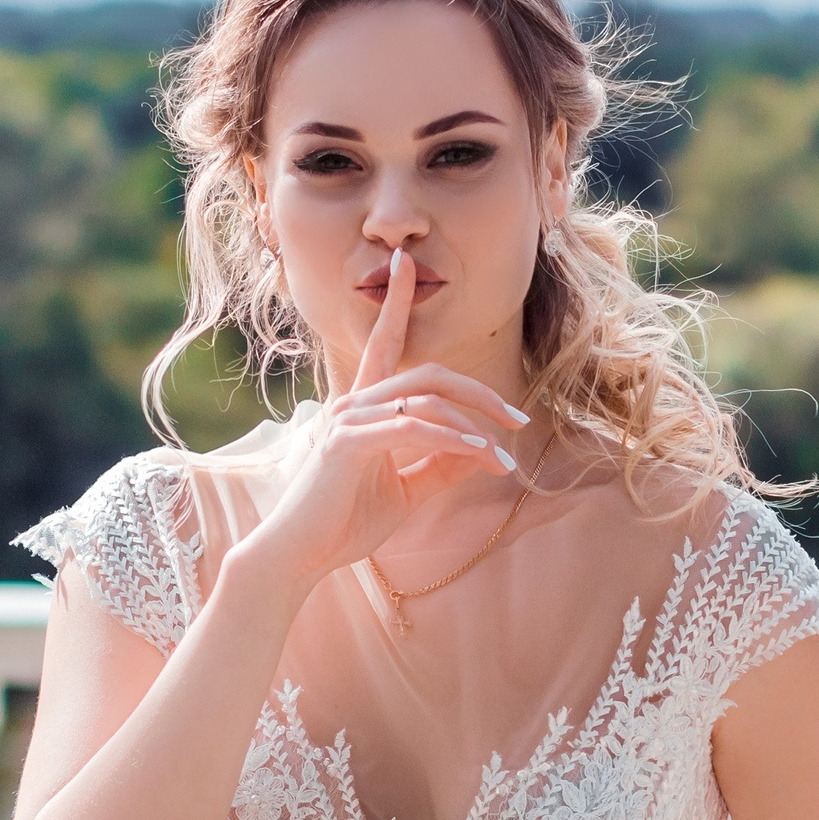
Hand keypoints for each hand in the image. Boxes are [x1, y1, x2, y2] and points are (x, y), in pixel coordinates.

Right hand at [237, 247, 526, 590]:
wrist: (300, 557)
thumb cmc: (344, 524)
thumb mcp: (406, 492)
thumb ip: (440, 467)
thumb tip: (483, 451)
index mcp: (363, 407)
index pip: (384, 343)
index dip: (395, 301)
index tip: (405, 262)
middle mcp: (354, 403)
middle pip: (430, 375)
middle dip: (480, 393)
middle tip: (518, 419)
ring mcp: (348, 419)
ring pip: (426, 400)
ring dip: (475, 427)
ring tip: (506, 455)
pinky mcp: (348, 444)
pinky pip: (414, 429)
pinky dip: (454, 441)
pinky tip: (481, 456)